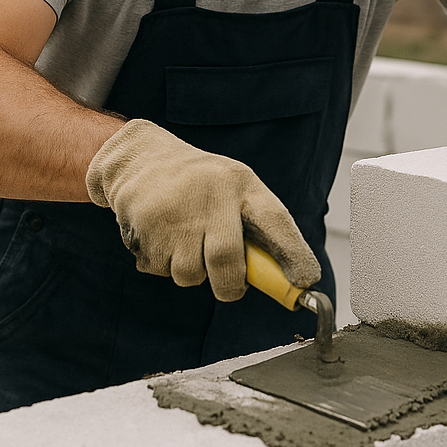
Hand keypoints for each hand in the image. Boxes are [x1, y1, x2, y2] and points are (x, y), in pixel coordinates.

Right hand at [86, 119, 319, 300]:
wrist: (140, 159)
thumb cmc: (199, 182)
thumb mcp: (232, 187)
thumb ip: (253, 225)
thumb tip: (280, 275)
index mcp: (241, 183)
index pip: (275, 221)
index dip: (293, 253)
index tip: (306, 281)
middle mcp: (212, 197)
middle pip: (227, 260)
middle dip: (230, 286)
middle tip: (232, 287)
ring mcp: (178, 214)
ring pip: (191, 274)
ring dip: (193, 273)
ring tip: (187, 243)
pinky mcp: (149, 229)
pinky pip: (162, 271)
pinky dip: (165, 266)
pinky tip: (164, 238)